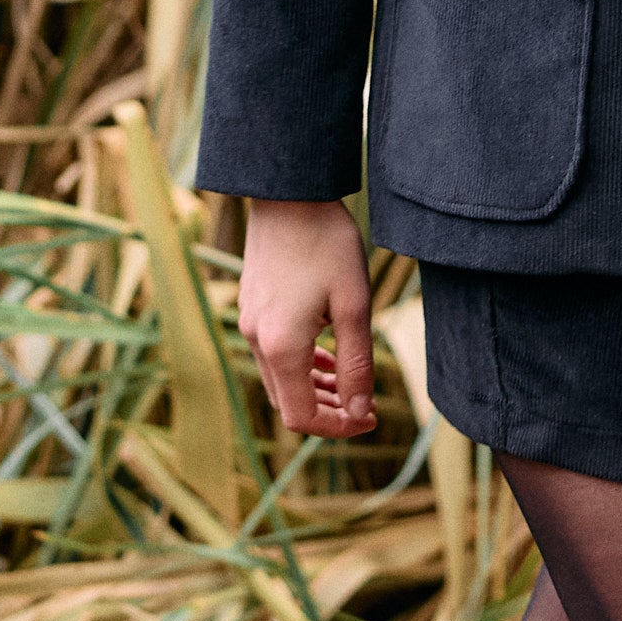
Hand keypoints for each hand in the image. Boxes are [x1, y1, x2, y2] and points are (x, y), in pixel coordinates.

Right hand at [238, 199, 376, 437]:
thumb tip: (359, 412)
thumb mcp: (353, 306)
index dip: (338, 427)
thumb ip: (356, 365)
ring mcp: (250, 323)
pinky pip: (274, 355)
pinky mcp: (252, 308)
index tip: (371, 416)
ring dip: (315, 390)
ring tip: (351, 383)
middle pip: (288, 404)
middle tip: (366, 404)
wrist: (289, 193)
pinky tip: (328, 356)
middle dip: (328, 412)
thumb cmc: (327, 244)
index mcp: (282, 346)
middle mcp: (258, 340)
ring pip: (281, 381)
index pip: (303, 417)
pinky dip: (301, 366)